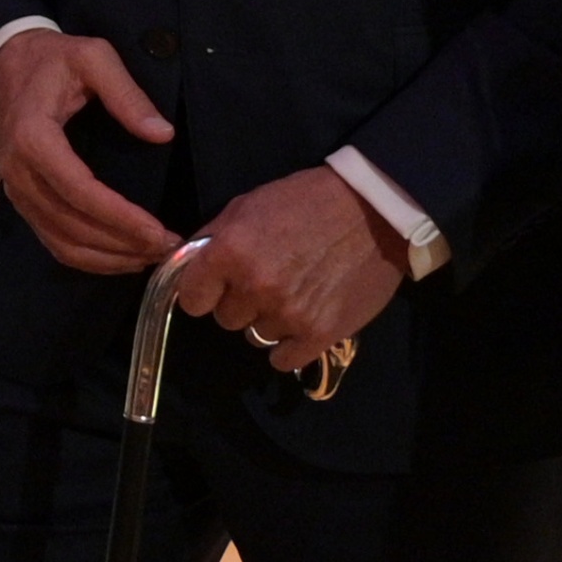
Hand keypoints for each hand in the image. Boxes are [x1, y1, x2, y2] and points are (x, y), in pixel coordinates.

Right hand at [0, 29, 184, 272]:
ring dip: (107, 257)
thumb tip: (162, 134)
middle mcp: (19, 172)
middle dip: (122, 243)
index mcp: (34, 138)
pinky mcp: (21, 199)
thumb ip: (127, 94)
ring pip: (62, 241)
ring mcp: (16, 190)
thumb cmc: (51, 58)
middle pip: (71, 225)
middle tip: (167, 248)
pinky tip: (119, 257)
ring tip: (149, 256)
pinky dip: (87, 257)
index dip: (120, 217)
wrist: (4, 62)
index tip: (158, 230)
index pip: (79, 191)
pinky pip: (52, 240)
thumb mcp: (93, 57)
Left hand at [165, 168, 404, 374]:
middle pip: (226, 319)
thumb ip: (214, 240)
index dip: (203, 292)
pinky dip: (289, 346)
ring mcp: (288, 313)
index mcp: (230, 252)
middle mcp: (255, 287)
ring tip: (293, 293)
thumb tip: (188, 270)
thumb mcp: (248, 206)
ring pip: (256, 336)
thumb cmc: (306, 201)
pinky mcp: (319, 334)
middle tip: (267, 280)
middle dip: (240, 302)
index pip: (191, 298)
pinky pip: (283, 359)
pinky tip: (301, 322)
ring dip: (269, 320)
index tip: (216, 287)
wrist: (373, 211)